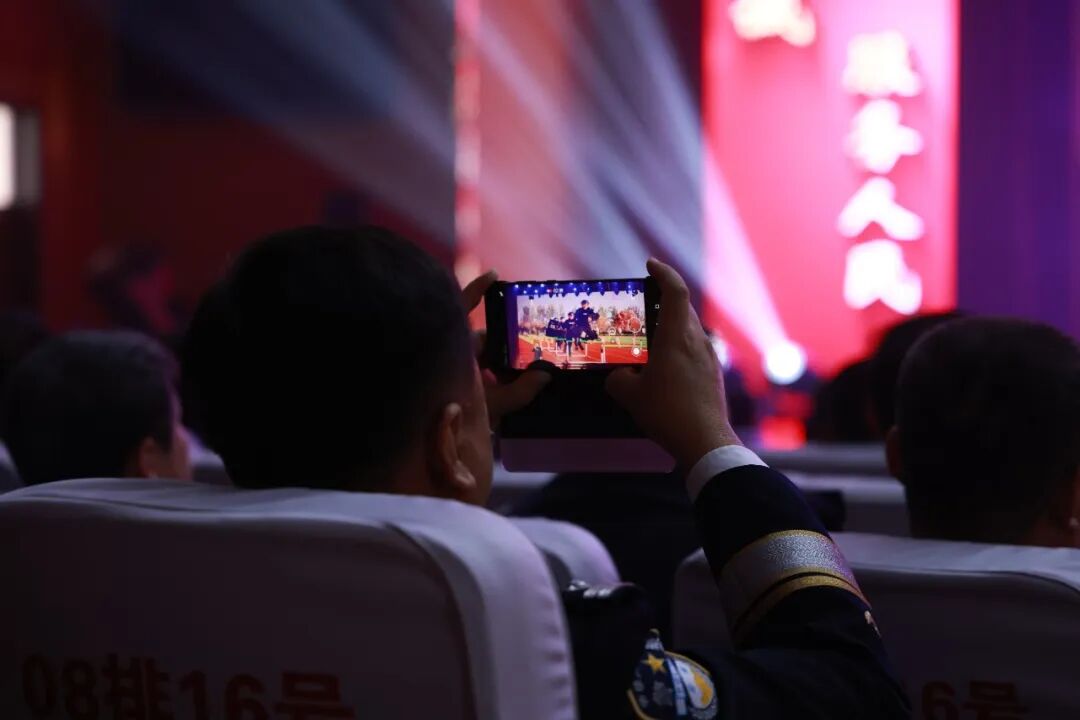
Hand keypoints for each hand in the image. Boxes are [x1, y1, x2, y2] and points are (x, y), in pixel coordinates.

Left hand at [461, 270, 551, 428]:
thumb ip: (518, 391)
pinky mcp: (468, 391)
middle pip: (484, 340)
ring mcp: (461, 374)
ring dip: (509, 365)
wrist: (439, 453)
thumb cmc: (456, 419)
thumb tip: (545, 375)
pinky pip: (491, 378)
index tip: (495, 276)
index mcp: (456, 352)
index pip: (461, 312)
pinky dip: (506, 380)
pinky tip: (527, 384)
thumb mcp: (491, 405)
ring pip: (488, 360)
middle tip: (538, 340)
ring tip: (539, 366)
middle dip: (509, 341)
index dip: (475, 291)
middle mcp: (456, 358)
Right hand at [605, 258, 739, 467]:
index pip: (676, 291)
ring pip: (691, 329)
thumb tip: (619, 376)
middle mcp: (697, 341)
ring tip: (651, 336)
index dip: (664, 273)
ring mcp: (710, 357)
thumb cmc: (667, 413)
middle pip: (684, 308)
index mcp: (677, 337)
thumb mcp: (630, 395)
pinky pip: (695, 349)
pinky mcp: (714, 374)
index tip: (651, 265)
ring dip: (673, 325)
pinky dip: (680, 346)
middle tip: (643, 303)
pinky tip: (666, 365)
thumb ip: (618, 379)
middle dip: (665, 299)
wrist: (705, 442)